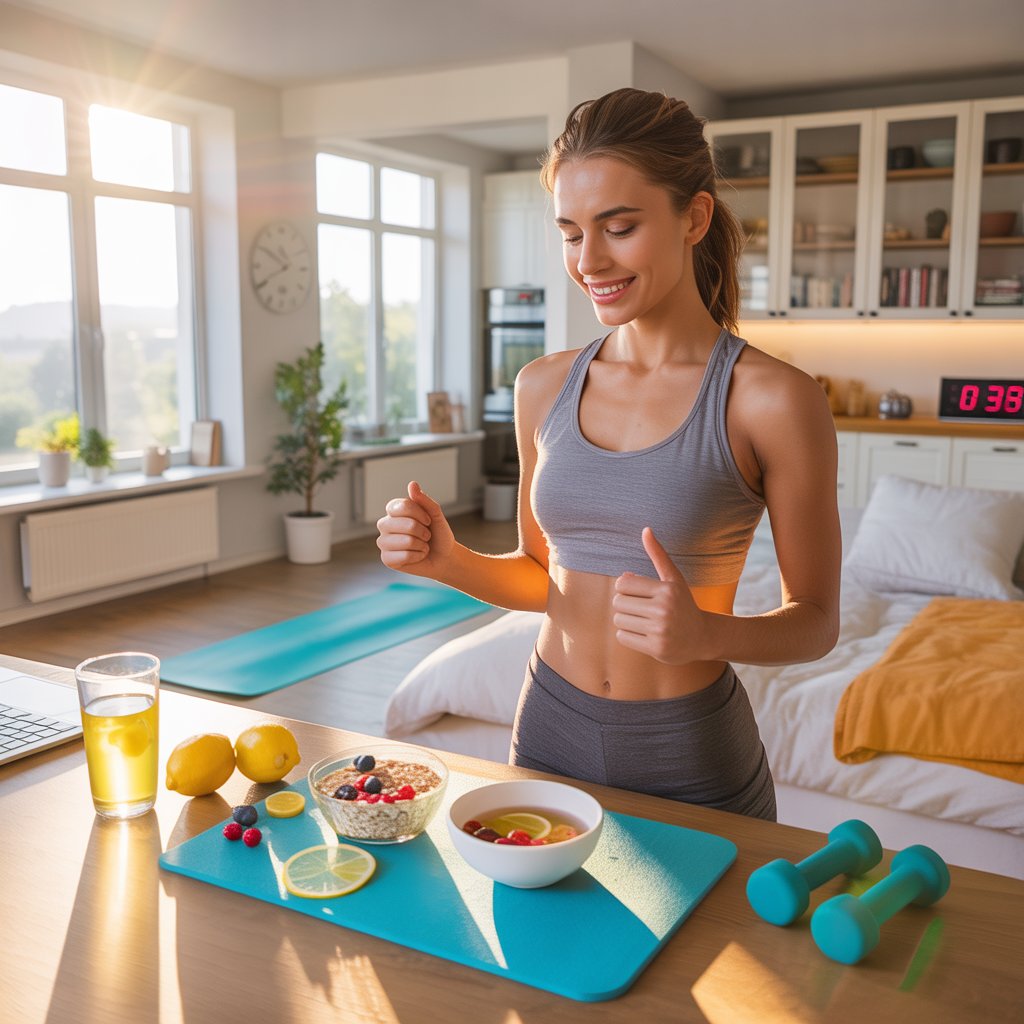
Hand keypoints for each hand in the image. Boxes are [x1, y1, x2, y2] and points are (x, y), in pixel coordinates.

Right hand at [376, 480, 454, 577]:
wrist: (443, 557)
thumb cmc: (437, 534)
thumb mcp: (435, 514)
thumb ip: (424, 500)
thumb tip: (412, 484)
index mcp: (394, 510)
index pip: (403, 506)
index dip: (420, 514)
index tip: (428, 520)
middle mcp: (385, 524)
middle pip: (405, 524)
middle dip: (423, 531)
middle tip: (426, 535)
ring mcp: (383, 542)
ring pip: (405, 541)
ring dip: (421, 545)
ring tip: (422, 545)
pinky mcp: (386, 559)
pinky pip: (404, 556)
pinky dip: (418, 556)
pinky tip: (417, 556)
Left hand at [612, 527, 707, 663]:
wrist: (702, 637)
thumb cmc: (682, 603)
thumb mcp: (673, 579)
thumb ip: (658, 555)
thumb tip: (646, 530)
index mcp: (667, 590)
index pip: (622, 584)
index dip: (624, 588)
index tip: (636, 592)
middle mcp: (664, 610)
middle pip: (618, 603)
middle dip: (624, 605)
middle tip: (639, 608)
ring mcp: (660, 631)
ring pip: (619, 620)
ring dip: (626, 621)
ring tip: (643, 621)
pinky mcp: (656, 648)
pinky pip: (623, 637)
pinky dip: (628, 635)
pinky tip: (644, 633)